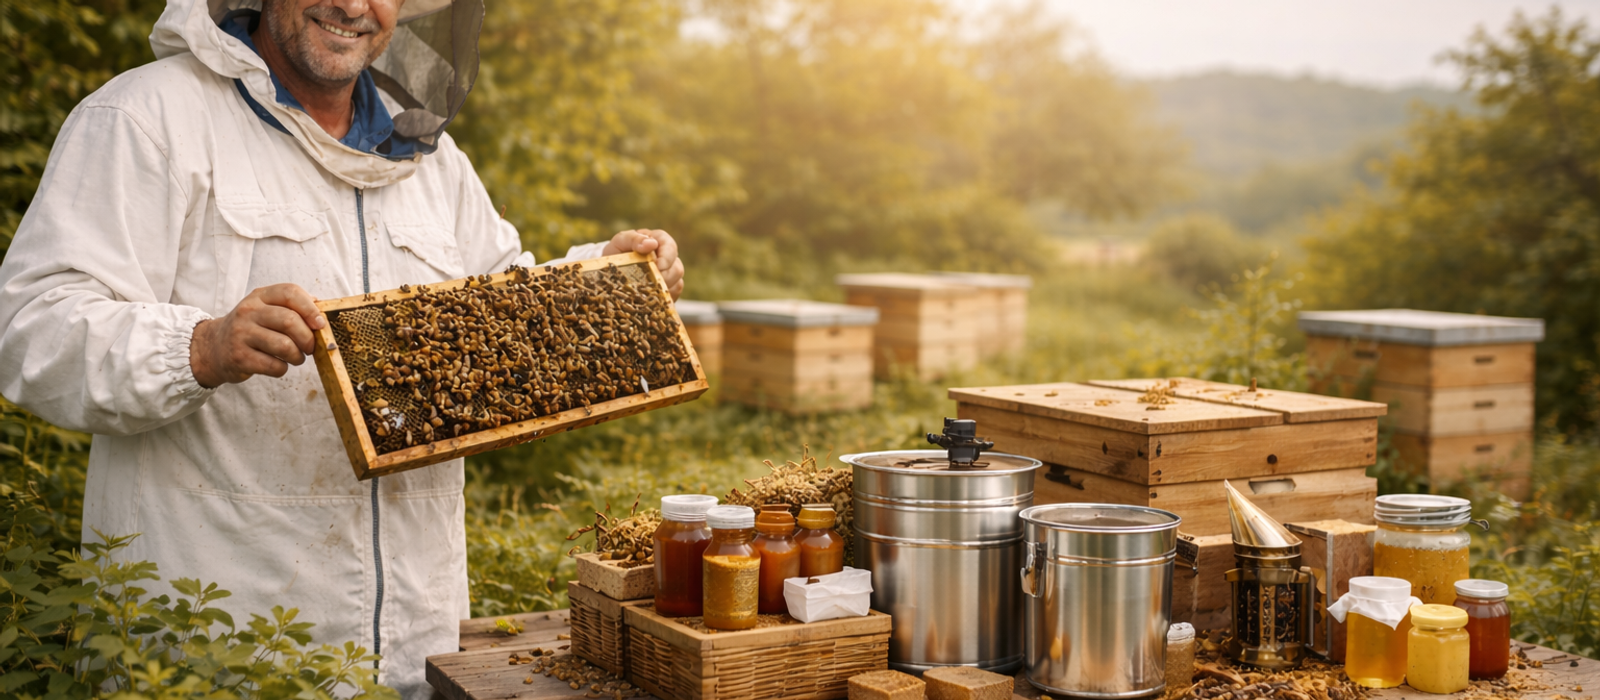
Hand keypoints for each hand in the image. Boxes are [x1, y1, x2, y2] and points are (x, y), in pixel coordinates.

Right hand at [189, 283, 326, 387]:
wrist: (214, 347)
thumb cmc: (250, 328)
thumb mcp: (266, 309)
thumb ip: (292, 306)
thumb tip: (321, 308)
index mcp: (260, 296)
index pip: (290, 293)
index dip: (310, 308)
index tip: (320, 324)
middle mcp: (248, 311)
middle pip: (290, 321)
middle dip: (308, 338)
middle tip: (310, 347)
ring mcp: (242, 334)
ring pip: (284, 346)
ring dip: (298, 356)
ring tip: (296, 358)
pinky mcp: (239, 357)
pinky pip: (274, 365)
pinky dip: (283, 369)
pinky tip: (279, 365)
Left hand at [602, 229, 683, 298]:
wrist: (609, 272)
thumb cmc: (616, 253)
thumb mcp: (620, 242)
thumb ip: (633, 239)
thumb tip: (651, 243)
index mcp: (658, 241)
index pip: (670, 246)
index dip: (666, 258)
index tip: (656, 266)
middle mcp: (667, 258)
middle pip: (677, 268)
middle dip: (664, 277)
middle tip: (649, 282)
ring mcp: (669, 275)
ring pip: (678, 283)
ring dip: (663, 289)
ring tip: (646, 292)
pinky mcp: (667, 290)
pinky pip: (672, 296)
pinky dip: (663, 298)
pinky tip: (650, 299)